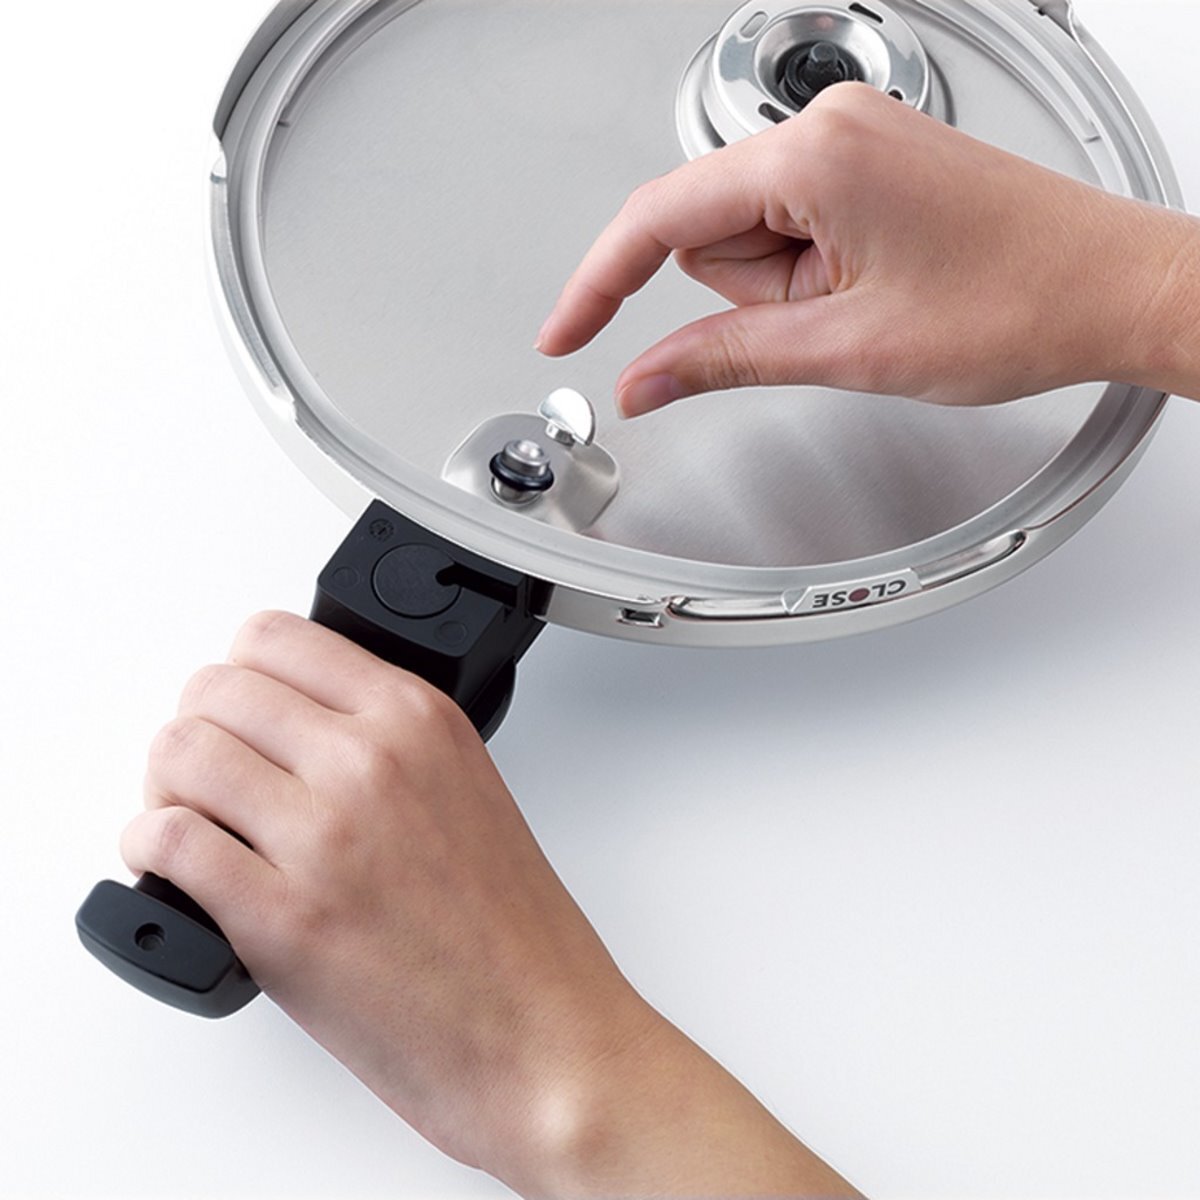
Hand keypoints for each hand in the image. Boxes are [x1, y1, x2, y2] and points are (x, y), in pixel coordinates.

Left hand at [120, 612, 861, 1197]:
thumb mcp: (466, 789)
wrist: (540, 1036)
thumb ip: (383, 741)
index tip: (239, 712)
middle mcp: (369, 759)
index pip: (275, 636)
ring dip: (167, 790)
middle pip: (214, 689)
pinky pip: (167, 842)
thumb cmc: (513, 934)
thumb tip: (289, 729)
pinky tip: (177, 871)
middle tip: (208, 776)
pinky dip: (151, 852)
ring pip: (179, 753)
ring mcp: (324, 834)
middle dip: (197, 731)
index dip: (239, 675)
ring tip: (191, 824)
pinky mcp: (281, 917)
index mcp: (419, 718)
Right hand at [537, 83, 1199, 413]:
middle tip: (828, 323)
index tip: (564, 329)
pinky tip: (877, 289)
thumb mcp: (845, 348)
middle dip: (750, 295)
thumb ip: (724, 361)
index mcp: (814, 157)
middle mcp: (831, 127)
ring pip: (755, 234)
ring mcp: (856, 139)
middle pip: (711, 230)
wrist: (1113, 289)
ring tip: (869, 306)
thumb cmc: (1019, 302)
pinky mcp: (875, 161)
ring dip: (788, 290)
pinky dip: (812, 271)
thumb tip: (645, 380)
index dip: (600, 282)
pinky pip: (797, 223)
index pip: (660, 217)